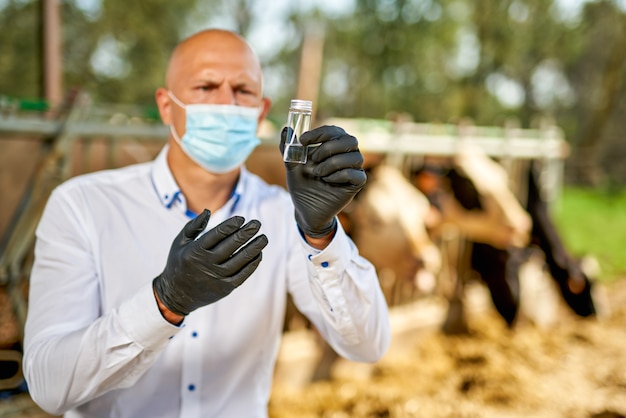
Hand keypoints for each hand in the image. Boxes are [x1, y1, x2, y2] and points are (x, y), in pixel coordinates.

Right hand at [153, 210, 268, 315]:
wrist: (176, 295)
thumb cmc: (179, 263)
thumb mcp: (180, 243)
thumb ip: (193, 226)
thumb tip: (208, 211)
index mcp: (195, 251)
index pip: (217, 234)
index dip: (231, 225)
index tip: (241, 218)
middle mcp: (206, 264)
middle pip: (231, 245)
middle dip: (246, 233)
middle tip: (257, 224)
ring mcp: (217, 277)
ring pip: (240, 260)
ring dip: (254, 248)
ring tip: (264, 238)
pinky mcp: (225, 288)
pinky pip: (243, 274)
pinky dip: (252, 264)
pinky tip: (259, 254)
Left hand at [280, 125, 366, 237]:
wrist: (306, 209)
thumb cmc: (302, 184)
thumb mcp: (292, 165)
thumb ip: (288, 148)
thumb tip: (286, 129)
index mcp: (333, 145)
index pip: (334, 131)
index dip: (319, 133)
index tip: (302, 141)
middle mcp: (346, 154)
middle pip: (350, 140)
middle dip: (328, 148)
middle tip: (314, 159)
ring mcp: (353, 168)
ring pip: (355, 157)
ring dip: (332, 164)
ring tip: (318, 173)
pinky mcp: (356, 183)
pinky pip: (356, 174)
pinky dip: (339, 176)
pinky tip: (328, 181)